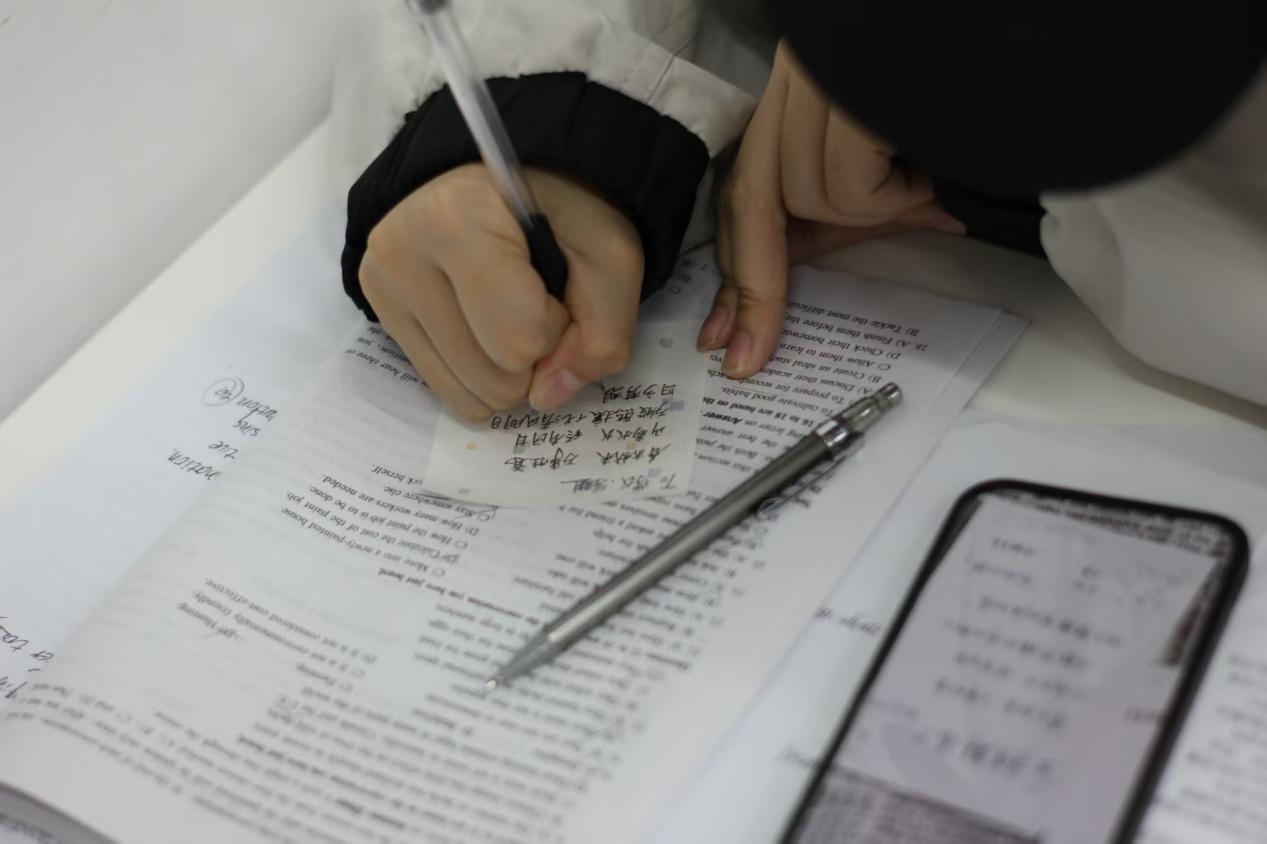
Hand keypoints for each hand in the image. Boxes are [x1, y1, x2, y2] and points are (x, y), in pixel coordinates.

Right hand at [359, 163, 643, 420]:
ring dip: (505, 370)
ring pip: (464, 393)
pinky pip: (441, 386)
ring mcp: (382, 283)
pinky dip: (477, 372)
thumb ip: (603, 333)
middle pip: (490, 378)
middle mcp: (402, 252)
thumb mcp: (612, 256)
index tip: (557, 286)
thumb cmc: (564, 208)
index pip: (518, 339)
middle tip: (535, 300)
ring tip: (508, 309)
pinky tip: (483, 322)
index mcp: (457, 221)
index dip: (558, 329)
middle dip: (532, 357)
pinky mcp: (379, 308)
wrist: (511, 183)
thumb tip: (546, 397)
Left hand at [701, 42, 963, 376]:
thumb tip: (853, 271)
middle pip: (750, 198)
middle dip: (754, 289)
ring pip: (808, 195)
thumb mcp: (892, 157)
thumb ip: (865, 205)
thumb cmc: (952, 89)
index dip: (734, 271)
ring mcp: (811, 81)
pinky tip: (921, 163)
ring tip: (916, 179)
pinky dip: (891, 191)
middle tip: (746, 357)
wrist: (1000, 37)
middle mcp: (792, 82)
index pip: (744, 193)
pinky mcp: (841, 91)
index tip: (720, 338)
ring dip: (870, 208)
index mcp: (793, 99)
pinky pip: (847, 184)